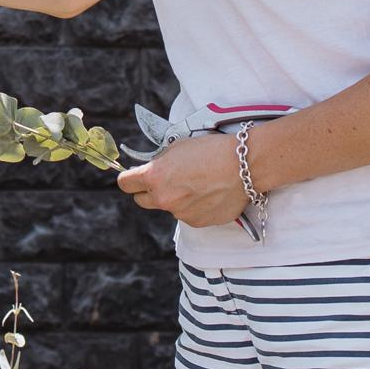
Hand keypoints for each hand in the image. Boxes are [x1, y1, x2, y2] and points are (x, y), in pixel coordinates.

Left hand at [115, 130, 247, 227]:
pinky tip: (209, 193)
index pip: (125, 183)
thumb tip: (153, 168)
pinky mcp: (197, 222)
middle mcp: (164, 199)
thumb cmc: (213, 150)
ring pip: (169, 207)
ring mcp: (180, 213)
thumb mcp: (178, 146)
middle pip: (141, 201)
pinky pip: (188, 214)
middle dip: (148, 191)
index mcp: (154, 177)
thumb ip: (160, 161)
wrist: (244, 165)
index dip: (129, 178)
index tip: (134, 176)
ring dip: (176, 198)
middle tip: (165, 180)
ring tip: (198, 183)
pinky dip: (194, 206)